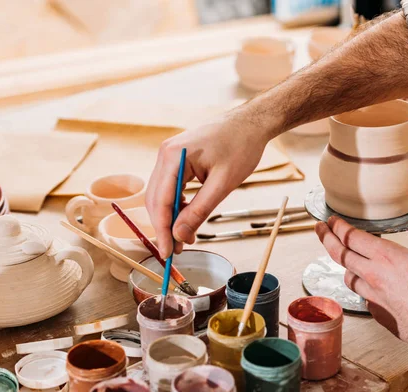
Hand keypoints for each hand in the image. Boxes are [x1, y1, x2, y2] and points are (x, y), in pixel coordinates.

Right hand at [146, 115, 266, 257]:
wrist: (251, 122)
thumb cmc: (241, 147)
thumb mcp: (223, 184)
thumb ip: (200, 210)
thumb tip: (180, 235)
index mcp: (173, 156)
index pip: (160, 201)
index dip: (162, 230)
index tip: (168, 253)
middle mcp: (165, 153)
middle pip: (156, 199)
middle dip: (166, 227)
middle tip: (178, 251)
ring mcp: (170, 154)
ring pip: (162, 194)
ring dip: (171, 217)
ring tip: (186, 237)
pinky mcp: (178, 157)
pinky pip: (170, 186)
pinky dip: (177, 204)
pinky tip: (188, 217)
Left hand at [315, 214, 407, 348]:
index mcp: (386, 256)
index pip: (351, 237)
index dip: (338, 226)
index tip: (331, 220)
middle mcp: (373, 274)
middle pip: (339, 254)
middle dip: (327, 238)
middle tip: (320, 229)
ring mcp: (371, 295)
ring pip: (347, 276)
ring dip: (345, 265)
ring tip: (345, 257)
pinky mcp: (375, 312)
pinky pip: (362, 295)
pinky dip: (363, 287)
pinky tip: (370, 285)